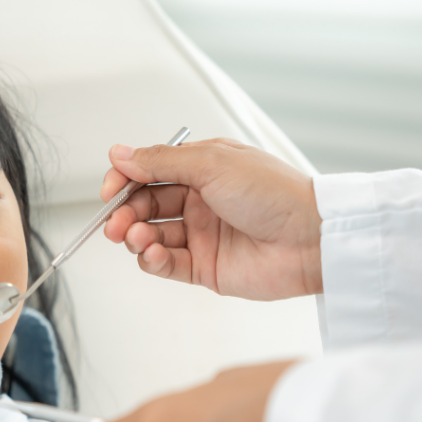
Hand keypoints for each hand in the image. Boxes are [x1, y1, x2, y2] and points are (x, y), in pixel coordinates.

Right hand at [101, 139, 321, 300]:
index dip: (125, 180)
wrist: (311, 238)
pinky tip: (155, 254)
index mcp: (202, 169)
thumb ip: (161, 161)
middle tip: (116, 222)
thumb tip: (121, 154)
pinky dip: (153, 260)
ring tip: (139, 238)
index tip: (110, 190)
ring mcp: (201, 235)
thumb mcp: (212, 163)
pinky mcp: (205, 267)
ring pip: (151, 236)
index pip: (149, 172)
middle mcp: (200, 200)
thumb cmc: (275, 193)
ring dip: (137, 237)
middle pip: (145, 205)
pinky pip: (166, 264)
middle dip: (124, 213)